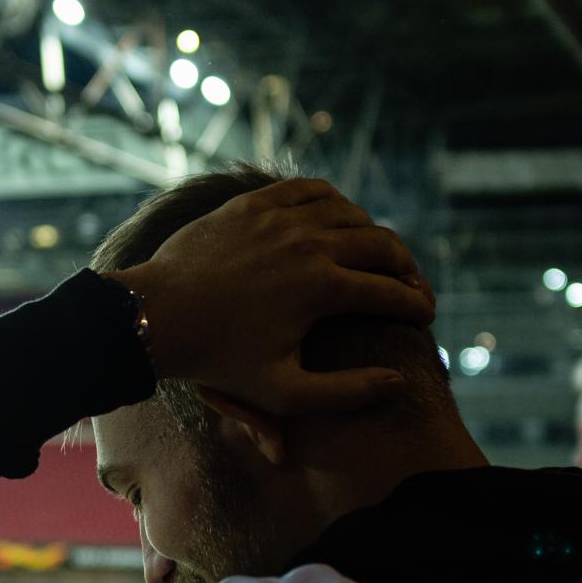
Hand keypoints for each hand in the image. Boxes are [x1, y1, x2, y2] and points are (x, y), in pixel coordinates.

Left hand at [107, 178, 435, 415]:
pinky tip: (338, 221)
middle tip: (411, 286)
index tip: (425, 317)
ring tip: (378, 257)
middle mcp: (309, 243)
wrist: (156, 317)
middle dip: (406, 267)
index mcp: (322, 288)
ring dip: (372, 234)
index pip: (390, 292)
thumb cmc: (218, 362)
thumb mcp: (283, 392)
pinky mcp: (255, 203)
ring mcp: (281, 216)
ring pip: (350, 212)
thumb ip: (345, 392)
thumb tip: (399, 380)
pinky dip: (334, 204)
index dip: (416, 306)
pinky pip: (310, 189)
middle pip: (382, 245)